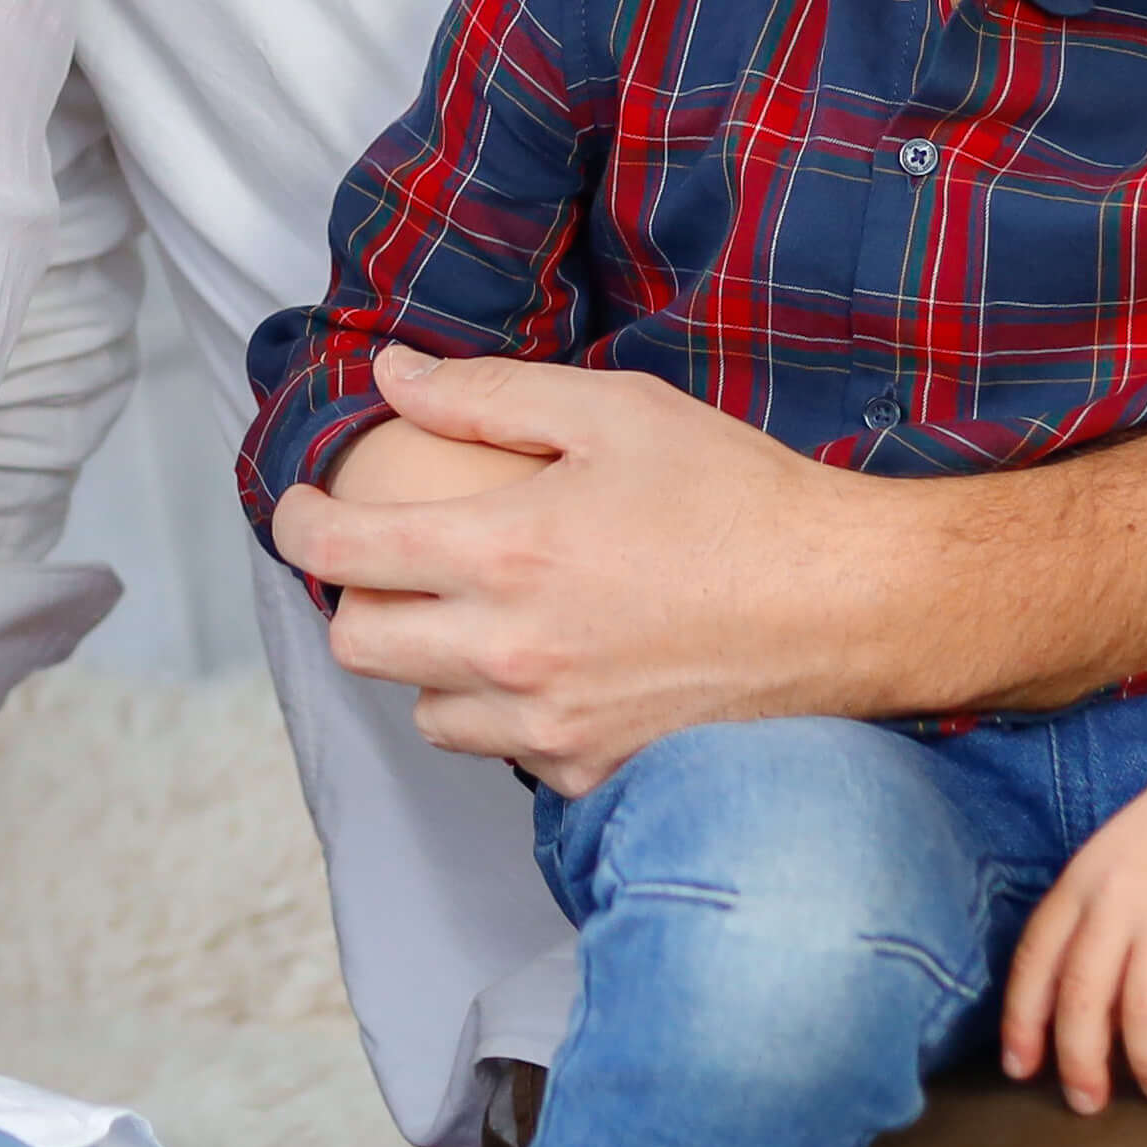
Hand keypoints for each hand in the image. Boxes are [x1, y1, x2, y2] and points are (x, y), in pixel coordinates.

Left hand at [268, 349, 910, 792]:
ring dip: (431, 666)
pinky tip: (556, 667)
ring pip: (426, 712)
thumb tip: (392, 374)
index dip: (299, 523)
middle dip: (357, 600)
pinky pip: (506, 754)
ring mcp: (549, 726)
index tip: (304, 508)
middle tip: (393, 565)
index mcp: (505, 553)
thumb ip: (490, 396)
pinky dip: (508, 715)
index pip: (342, 550)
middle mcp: (510, 652)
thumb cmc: (740, 497)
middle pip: (359, 647)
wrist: (847, 606)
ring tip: (481, 619)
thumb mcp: (617, 412)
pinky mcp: (592, 773)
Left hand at [1000, 696, 1146, 1111]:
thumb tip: (1081, 992)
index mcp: (1085, 879)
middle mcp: (1121, 895)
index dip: (1023, 1021)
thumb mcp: (1118, 853)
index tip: (1019, 1070)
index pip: (1036, 960)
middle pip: (1083, 996)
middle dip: (1080, 1060)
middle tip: (1089, 1105)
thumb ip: (1097, 911)